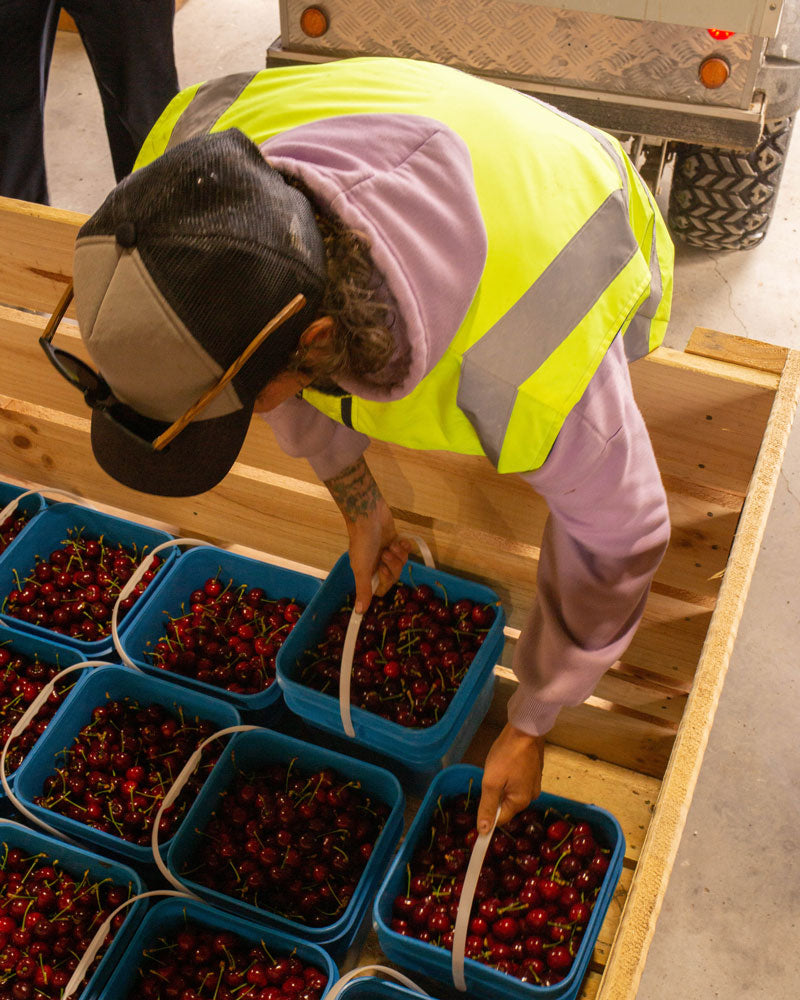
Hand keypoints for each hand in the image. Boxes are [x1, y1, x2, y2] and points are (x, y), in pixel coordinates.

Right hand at [347, 495, 410, 611]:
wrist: (369, 515)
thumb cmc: (363, 542)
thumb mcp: (361, 568)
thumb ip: (363, 590)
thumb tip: (359, 613)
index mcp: (368, 572)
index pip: (382, 587)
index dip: (386, 580)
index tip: (382, 569)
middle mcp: (377, 563)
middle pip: (394, 575)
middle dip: (393, 564)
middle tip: (386, 553)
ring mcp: (387, 552)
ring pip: (402, 563)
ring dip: (398, 554)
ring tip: (391, 544)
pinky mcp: (396, 541)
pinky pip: (406, 551)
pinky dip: (404, 546)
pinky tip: (399, 539)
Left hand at [477, 724, 545, 832]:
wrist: (526, 729)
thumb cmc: (507, 755)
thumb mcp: (492, 782)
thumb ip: (487, 806)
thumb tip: (483, 831)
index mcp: (522, 801)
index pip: (501, 819)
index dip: (488, 817)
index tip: (477, 808)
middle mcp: (531, 796)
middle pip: (506, 805)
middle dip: (495, 795)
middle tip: (489, 777)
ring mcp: (534, 783)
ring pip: (511, 792)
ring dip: (501, 785)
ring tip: (498, 767)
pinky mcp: (534, 772)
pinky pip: (517, 781)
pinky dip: (509, 776)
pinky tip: (506, 763)